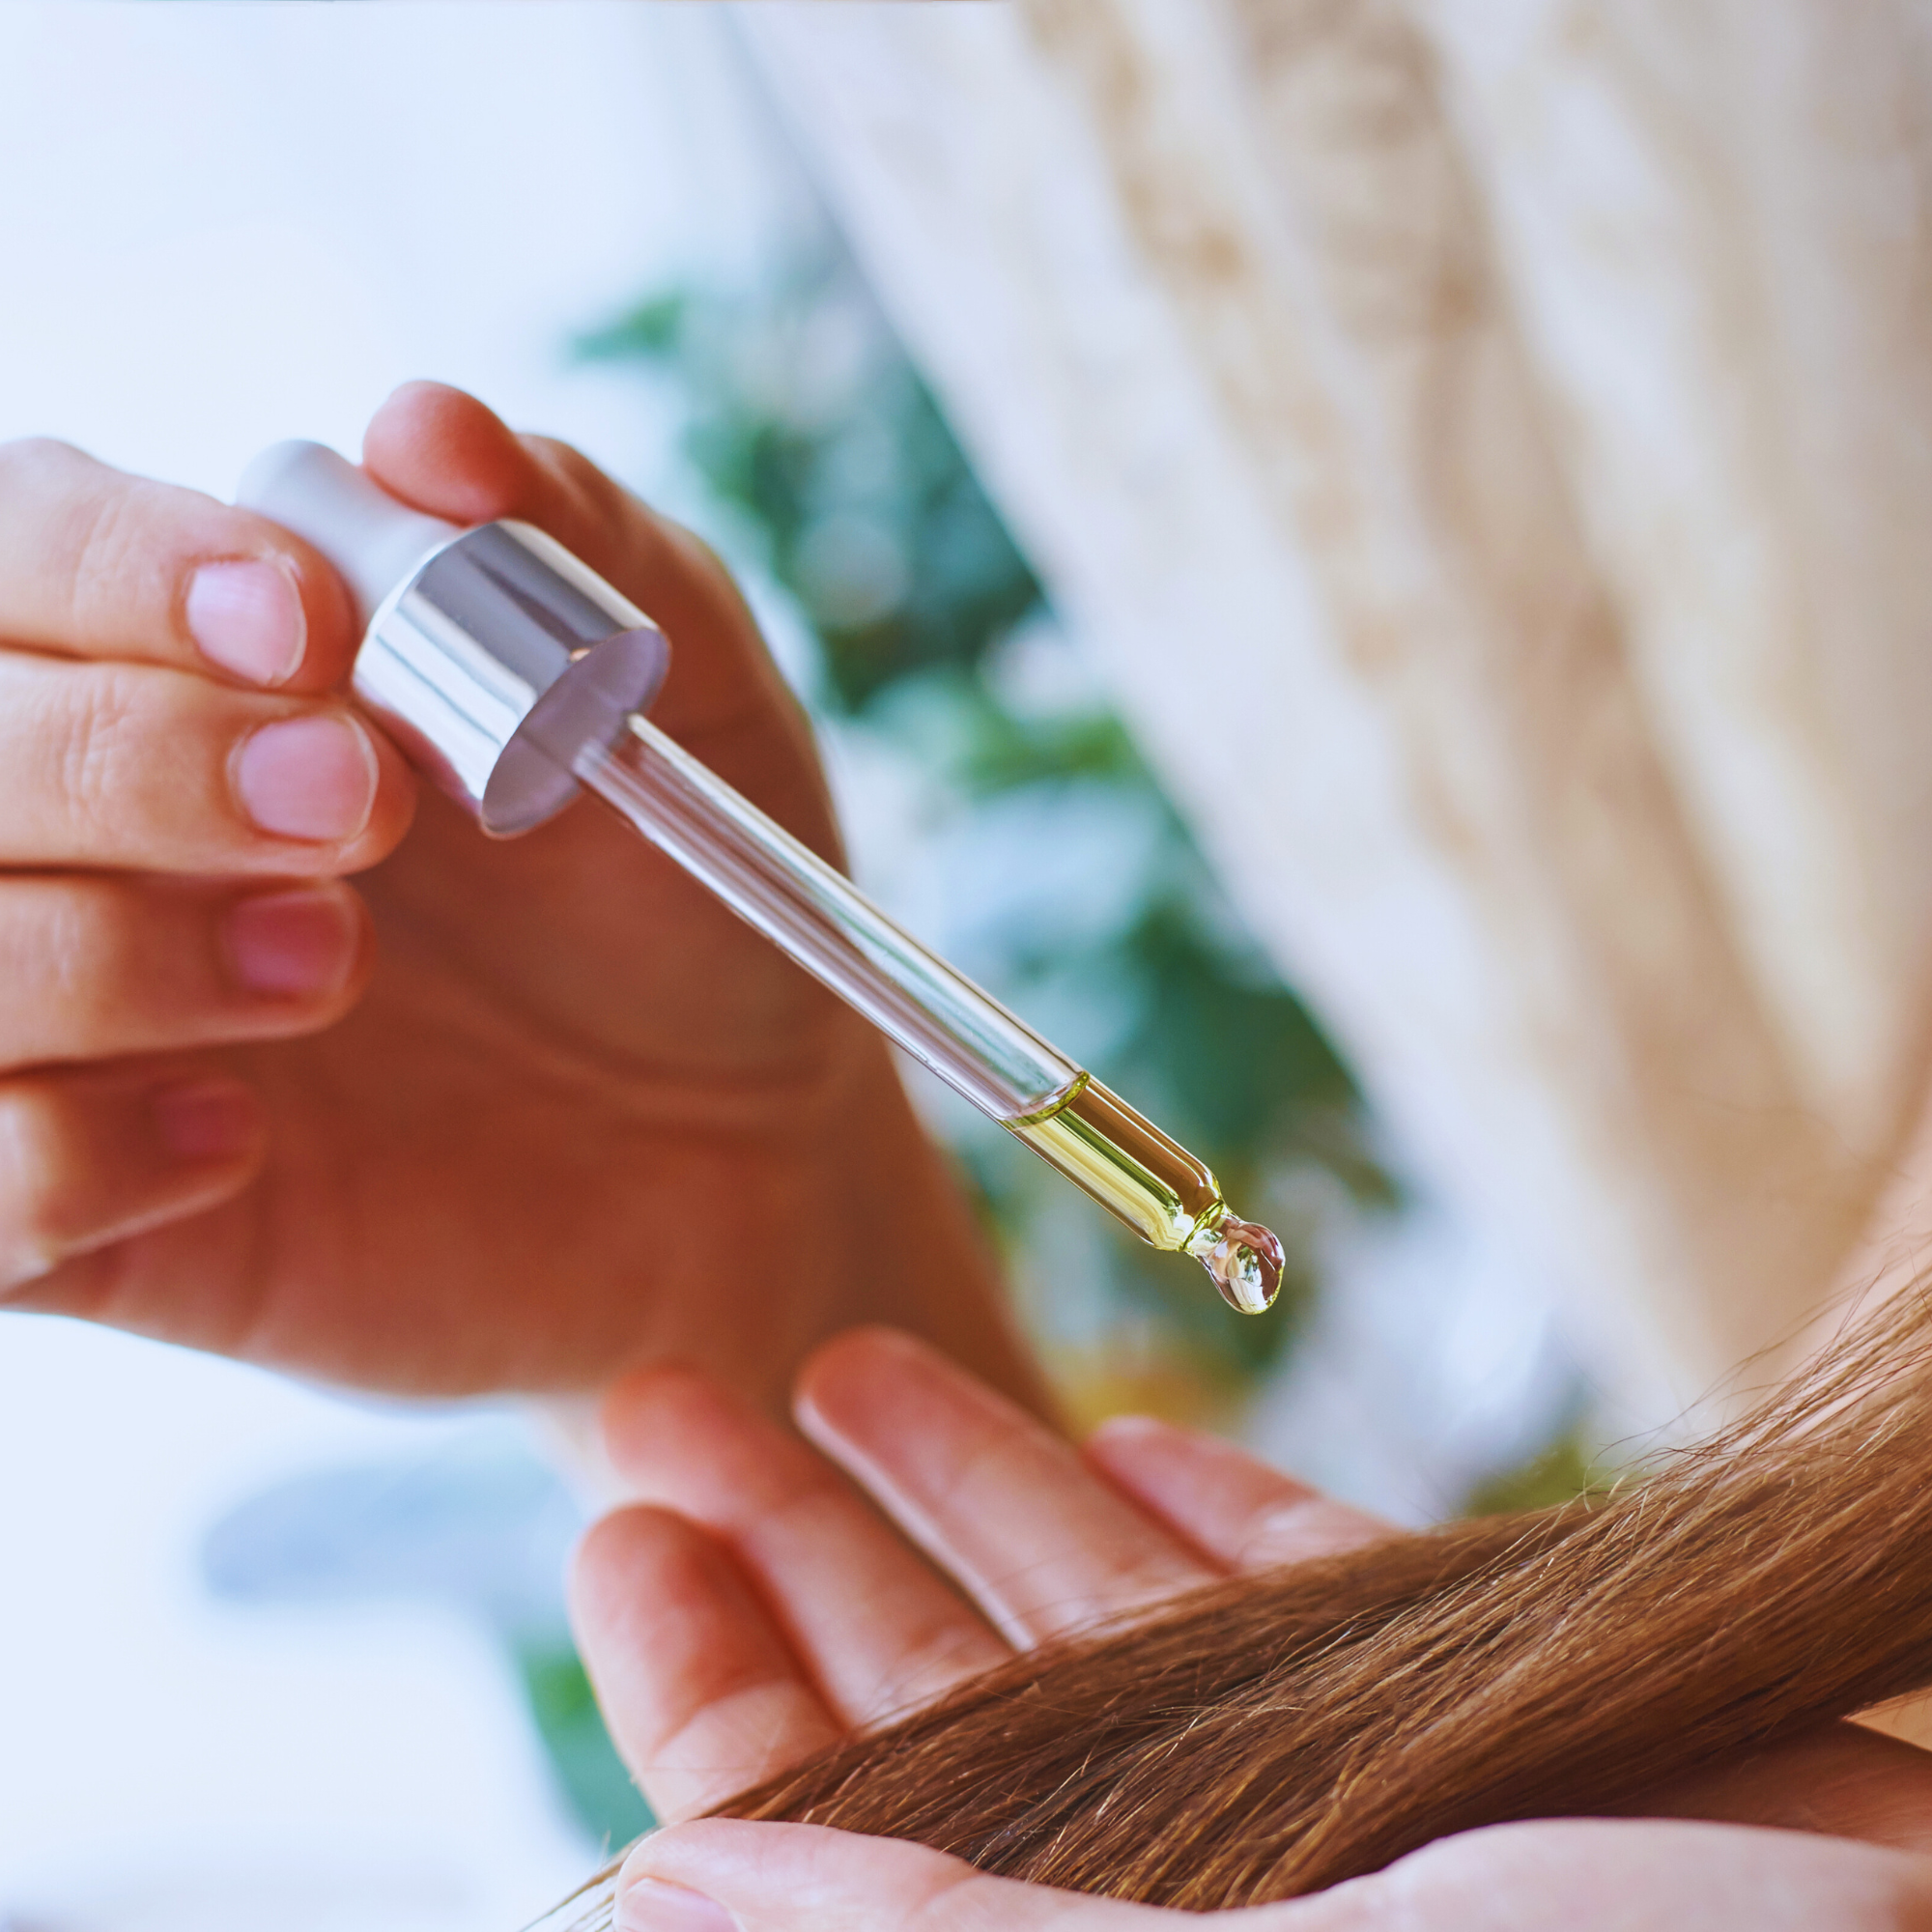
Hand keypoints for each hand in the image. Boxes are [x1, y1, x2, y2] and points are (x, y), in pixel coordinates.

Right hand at [0, 388, 1033, 1406]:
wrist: (732, 1146)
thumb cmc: (683, 905)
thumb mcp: (688, 706)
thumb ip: (576, 549)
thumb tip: (422, 428)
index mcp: (205, 665)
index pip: (19, 542)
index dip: (112, 567)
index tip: (305, 626)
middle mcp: (102, 822)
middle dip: (128, 757)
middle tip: (356, 806)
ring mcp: (75, 1019)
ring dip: (102, 953)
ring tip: (330, 963)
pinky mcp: (86, 1211)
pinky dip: (64, 1159)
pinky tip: (244, 1144)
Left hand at [570, 1327, 1931, 1928]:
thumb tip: (663, 1876)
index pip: (846, 1839)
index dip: (719, 1685)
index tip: (622, 1526)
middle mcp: (1225, 1902)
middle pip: (955, 1705)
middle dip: (812, 1547)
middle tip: (677, 1391)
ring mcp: (1360, 1806)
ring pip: (1114, 1625)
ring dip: (987, 1485)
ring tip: (849, 1361)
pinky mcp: (1494, 1719)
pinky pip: (1318, 1601)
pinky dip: (1214, 1510)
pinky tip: (1130, 1430)